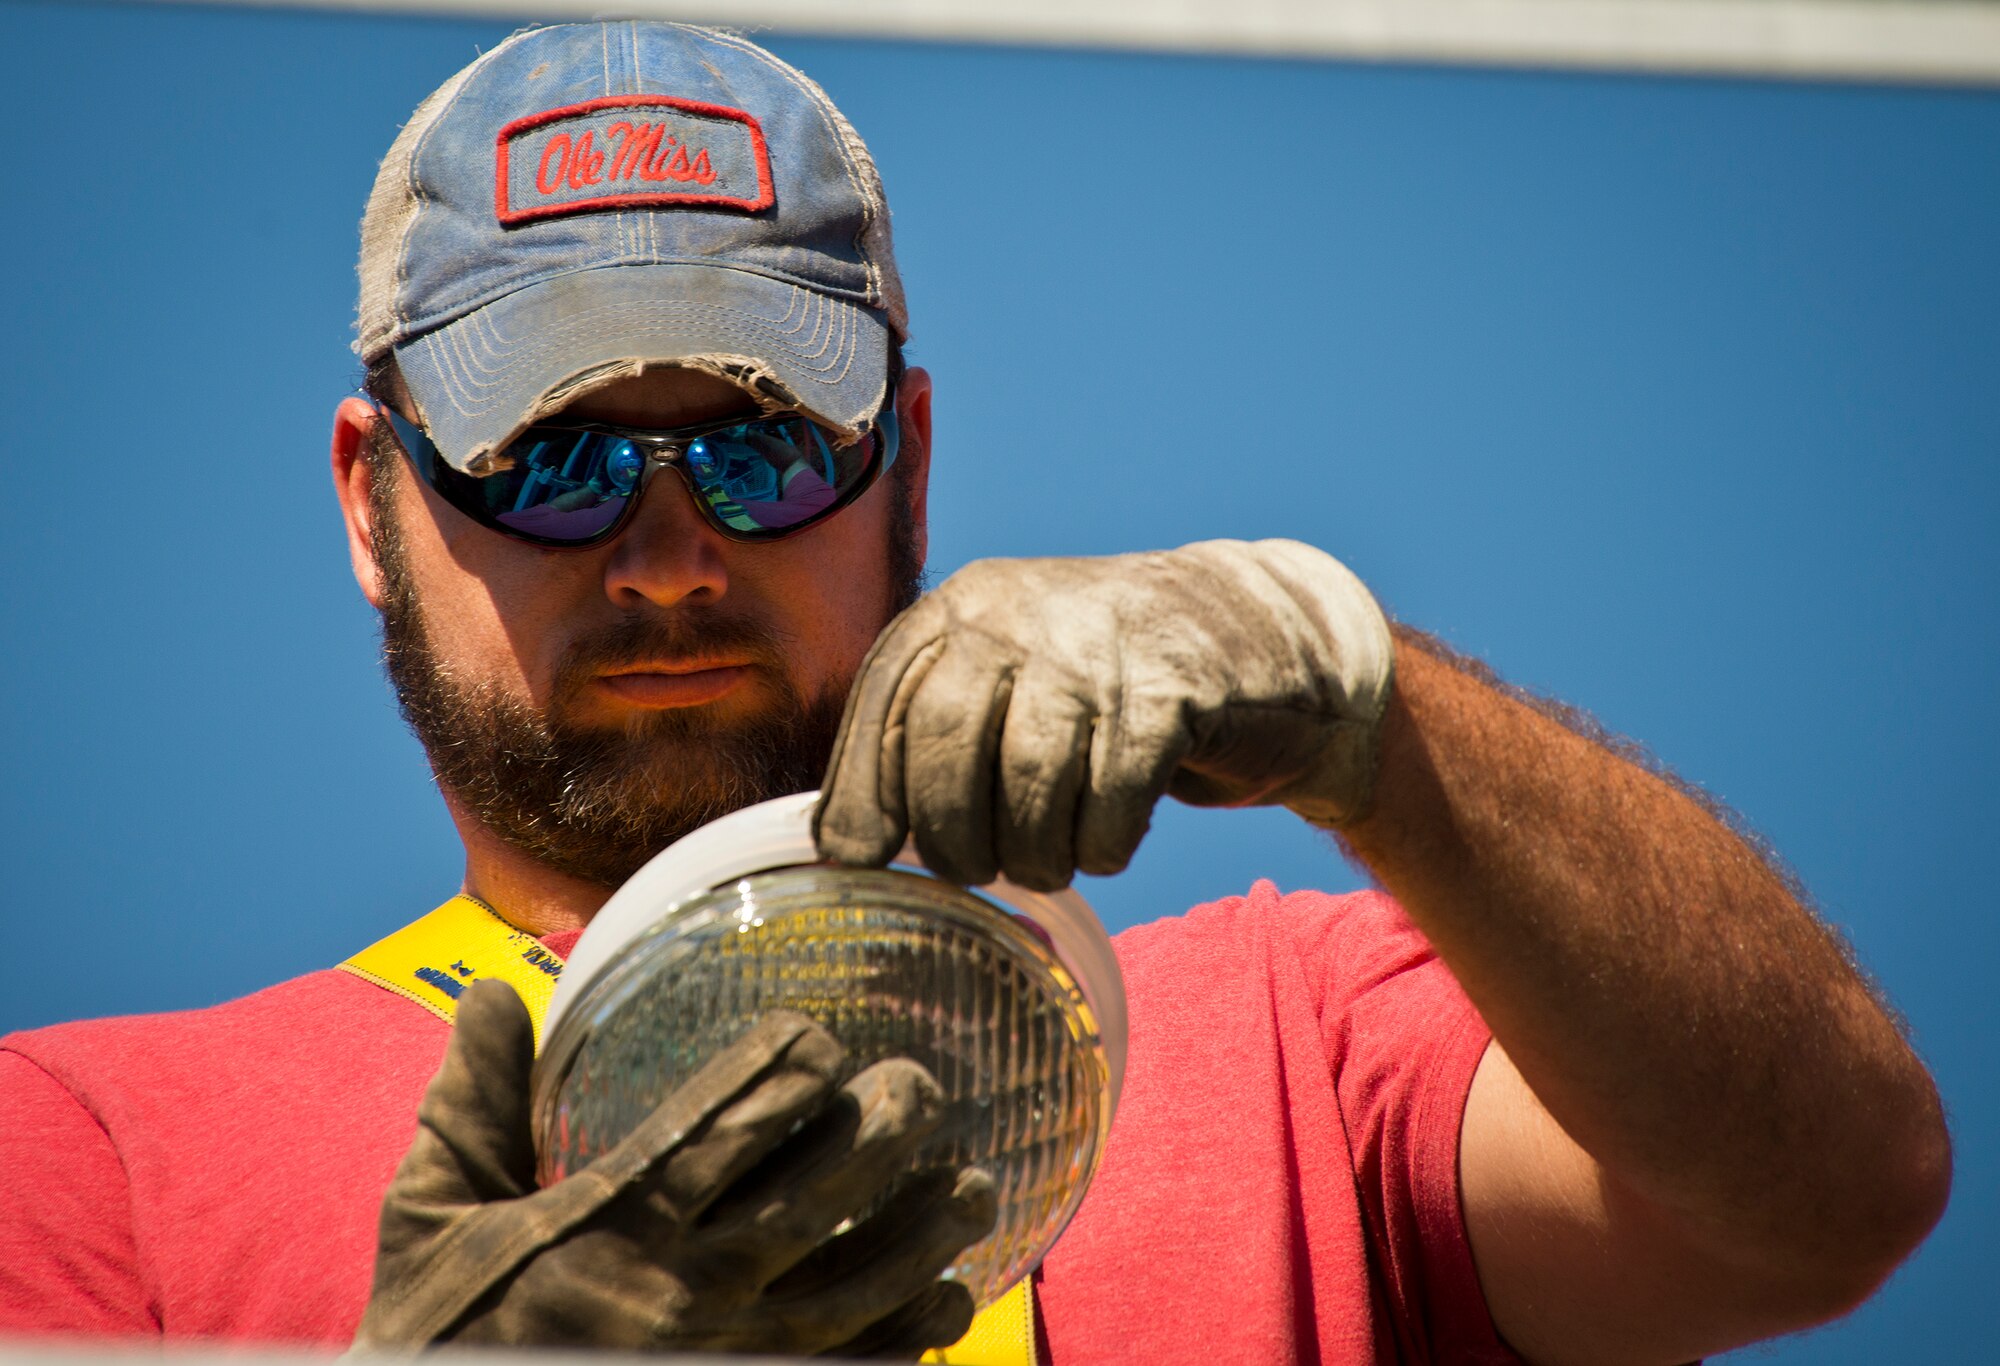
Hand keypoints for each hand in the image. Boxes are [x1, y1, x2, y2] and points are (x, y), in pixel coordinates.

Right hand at [353, 981, 995, 1355]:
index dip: (789, 1067)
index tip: (819, 1040)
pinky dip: (909, 1333)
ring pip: (854, 1283)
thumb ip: (469, 1106)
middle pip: (815, 1189)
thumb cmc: (439, 1331)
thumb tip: (487, 988)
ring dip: (923, 1230)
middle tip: (921, 1085)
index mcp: (607, 1221)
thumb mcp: (429, 1217)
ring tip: (973, 1185)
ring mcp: (723, 1360)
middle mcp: (678, 1289)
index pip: (726, 1119)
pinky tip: (948, 1294)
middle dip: (883, 1128)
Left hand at [816, 539, 1393, 889]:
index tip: (860, 860)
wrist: (1253, 633)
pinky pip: (1113, 801)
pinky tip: (1108, 843)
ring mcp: (1098, 648)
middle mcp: (1021, 613)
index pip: (883, 703)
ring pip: (1030, 783)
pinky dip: (1103, 848)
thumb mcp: (1007, 679)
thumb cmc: (1103, 684)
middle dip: (949, 838)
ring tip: (1047, 863)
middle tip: (974, 871)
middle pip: (946, 746)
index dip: (864, 794)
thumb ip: (928, 735)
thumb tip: (838, 846)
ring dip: (1032, 854)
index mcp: (963, 605)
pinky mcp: (1172, 692)